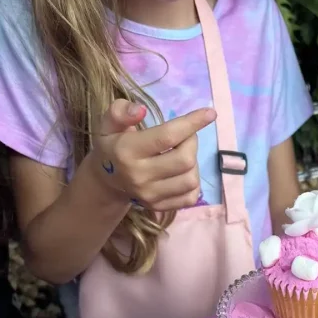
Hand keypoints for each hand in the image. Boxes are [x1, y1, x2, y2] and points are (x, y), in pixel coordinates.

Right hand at [91, 99, 215, 211]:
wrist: (107, 183)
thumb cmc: (113, 146)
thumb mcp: (108, 124)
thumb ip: (120, 111)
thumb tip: (141, 109)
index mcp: (126, 151)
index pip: (167, 136)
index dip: (192, 123)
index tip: (210, 113)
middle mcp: (139, 176)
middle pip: (185, 159)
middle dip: (192, 142)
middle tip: (185, 136)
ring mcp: (150, 195)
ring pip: (191, 179)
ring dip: (193, 163)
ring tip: (182, 154)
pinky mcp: (160, 207)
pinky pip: (191, 196)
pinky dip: (193, 182)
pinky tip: (182, 172)